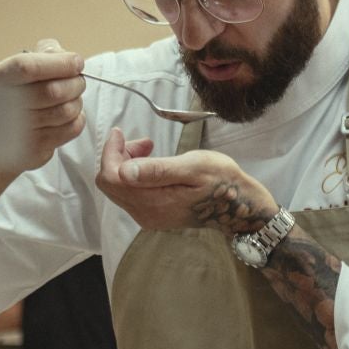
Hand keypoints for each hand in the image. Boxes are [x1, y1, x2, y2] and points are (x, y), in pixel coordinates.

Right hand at [0, 39, 85, 173]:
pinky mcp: (36, 150)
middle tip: (78, 80)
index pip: (28, 68)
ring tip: (72, 96)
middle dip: (75, 83)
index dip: (59, 63)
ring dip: (77, 101)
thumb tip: (64, 55)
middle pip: (53, 91)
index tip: (76, 62)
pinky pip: (71, 129)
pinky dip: (77, 118)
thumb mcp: (24, 67)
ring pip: (66, 111)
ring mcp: (20, 132)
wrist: (2, 135)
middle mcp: (5, 107)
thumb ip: (44, 54)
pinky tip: (68, 113)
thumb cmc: (19, 94)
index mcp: (1, 79)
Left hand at [96, 127, 279, 233]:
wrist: (239, 205)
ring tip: (150, 149)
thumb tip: (124, 171)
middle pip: (109, 182)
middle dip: (118, 156)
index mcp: (153, 201)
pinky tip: (153, 164)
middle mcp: (144, 213)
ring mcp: (147, 216)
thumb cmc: (221, 180)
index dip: (111, 151)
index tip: (121, 132)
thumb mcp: (194, 167)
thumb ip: (158, 170)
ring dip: (126, 163)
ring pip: (118, 187)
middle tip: (144, 141)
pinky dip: (134, 174)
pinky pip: (129, 192)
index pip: (110, 176)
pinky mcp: (152, 215)